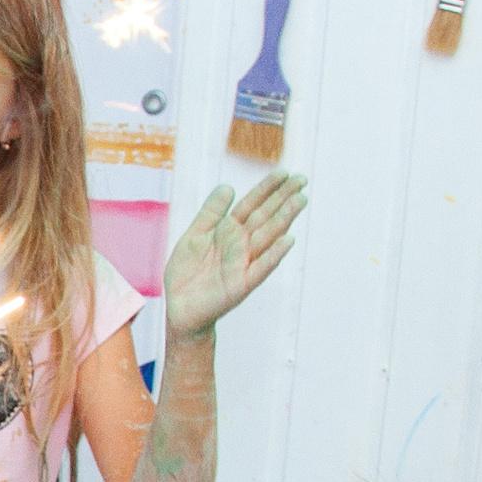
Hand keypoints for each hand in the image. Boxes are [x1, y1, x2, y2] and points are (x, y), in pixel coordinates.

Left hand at [163, 172, 305, 340]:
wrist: (179, 308)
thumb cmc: (188, 273)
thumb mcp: (194, 237)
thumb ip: (210, 213)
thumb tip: (228, 186)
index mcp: (228, 232)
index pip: (251, 206)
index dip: (266, 189)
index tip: (284, 172)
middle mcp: (241, 245)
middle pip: (264, 217)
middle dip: (282, 198)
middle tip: (302, 180)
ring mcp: (243, 263)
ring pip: (267, 237)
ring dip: (285, 219)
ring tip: (300, 201)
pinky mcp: (241, 284)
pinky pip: (261, 268)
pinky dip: (274, 255)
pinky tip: (287, 240)